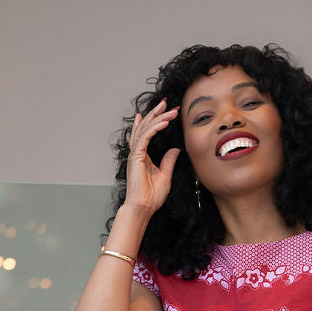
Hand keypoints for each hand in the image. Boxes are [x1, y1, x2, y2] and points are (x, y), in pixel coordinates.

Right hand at [125, 98, 180, 217]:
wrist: (143, 208)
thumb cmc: (151, 197)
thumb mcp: (165, 175)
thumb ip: (169, 161)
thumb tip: (175, 149)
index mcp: (143, 156)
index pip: (148, 133)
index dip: (156, 120)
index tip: (166, 111)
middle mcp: (137, 153)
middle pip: (145, 127)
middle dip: (156, 113)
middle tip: (166, 102)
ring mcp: (135, 154)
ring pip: (145, 129)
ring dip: (158, 117)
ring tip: (169, 109)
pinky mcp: (136, 157)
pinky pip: (145, 138)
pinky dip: (154, 128)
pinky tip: (164, 122)